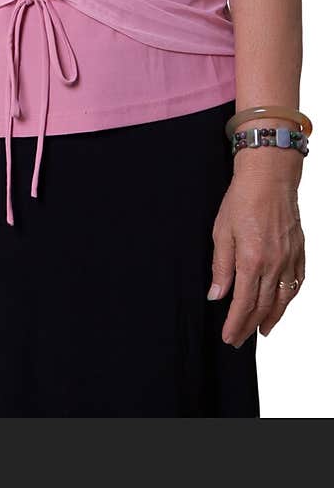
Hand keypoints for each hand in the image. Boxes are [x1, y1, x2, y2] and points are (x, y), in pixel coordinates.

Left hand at [208, 156, 304, 345]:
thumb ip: (221, 267)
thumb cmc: (242, 199)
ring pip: (282, 299)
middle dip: (249, 326)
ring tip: (261, 331)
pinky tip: (281, 305)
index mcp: (251, 260)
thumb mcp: (221, 231)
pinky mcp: (299, 252)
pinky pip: (296, 283)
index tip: (228, 336)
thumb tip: (217, 295)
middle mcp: (274, 264)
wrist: (269, 177)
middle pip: (262, 306)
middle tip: (239, 339)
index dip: (235, 323)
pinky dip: (288, 299)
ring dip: (271, 318)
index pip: (243, 303)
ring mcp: (289, 259)